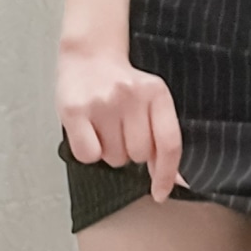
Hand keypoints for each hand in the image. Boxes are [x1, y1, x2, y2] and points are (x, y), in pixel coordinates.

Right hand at [57, 44, 183, 201]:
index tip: (160, 193)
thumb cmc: (122, 86)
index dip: (166, 175)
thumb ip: (163, 139)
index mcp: (156, 93)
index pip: (168, 144)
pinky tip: (89, 132)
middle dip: (131, 152)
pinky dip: (89, 152)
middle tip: (121, 129)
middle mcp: (130, 95)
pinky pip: (89, 155)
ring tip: (104, 126)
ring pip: (114, 158)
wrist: (89, 56)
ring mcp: (102, 102)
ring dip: (110, 151)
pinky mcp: (74, 110)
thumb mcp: (151, 103)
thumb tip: (176, 180)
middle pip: (139, 155)